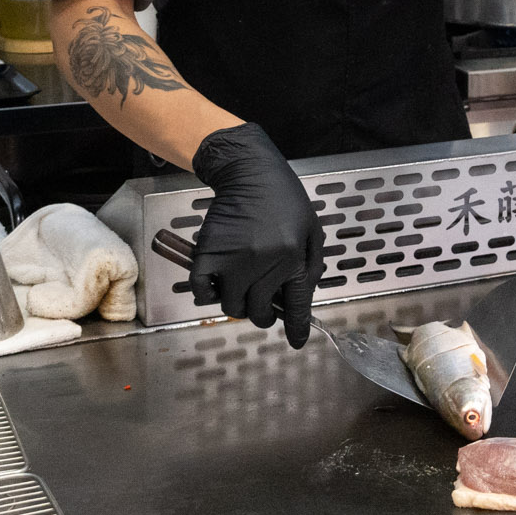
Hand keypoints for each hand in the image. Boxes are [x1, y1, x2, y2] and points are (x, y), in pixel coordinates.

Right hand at [189, 122, 323, 347]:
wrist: (249, 172)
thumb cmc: (283, 198)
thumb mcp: (312, 228)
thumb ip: (311, 265)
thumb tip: (302, 297)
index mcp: (293, 258)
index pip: (297, 305)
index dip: (297, 327)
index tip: (297, 341)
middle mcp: (264, 264)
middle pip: (260, 312)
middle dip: (263, 314)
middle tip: (262, 305)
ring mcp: (234, 261)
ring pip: (232, 307)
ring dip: (236, 303)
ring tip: (240, 287)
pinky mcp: (208, 255)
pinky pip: (203, 292)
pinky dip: (208, 294)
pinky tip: (217, 283)